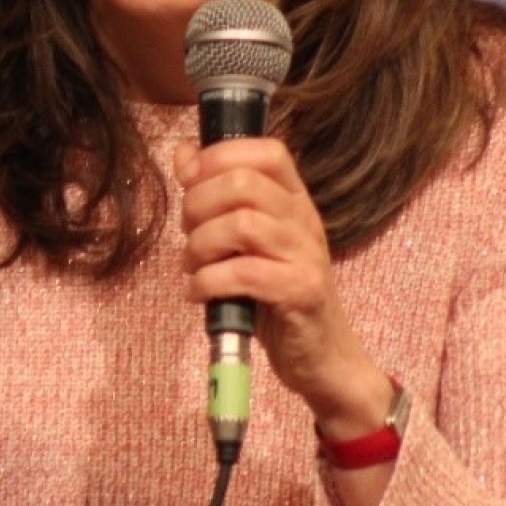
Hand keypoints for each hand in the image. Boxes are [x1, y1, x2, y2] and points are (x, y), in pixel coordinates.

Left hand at [175, 136, 386, 436]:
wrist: (322, 354)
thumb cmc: (276, 294)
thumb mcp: (248, 241)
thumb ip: (218, 198)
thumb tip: (183, 154)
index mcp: (294, 199)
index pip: (266, 151)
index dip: (219, 157)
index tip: (189, 183)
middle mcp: (304, 219)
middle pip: (242, 185)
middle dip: (198, 206)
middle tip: (188, 235)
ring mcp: (306, 254)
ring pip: (241, 225)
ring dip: (200, 245)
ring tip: (192, 267)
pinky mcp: (301, 291)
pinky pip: (244, 274)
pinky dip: (208, 281)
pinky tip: (198, 292)